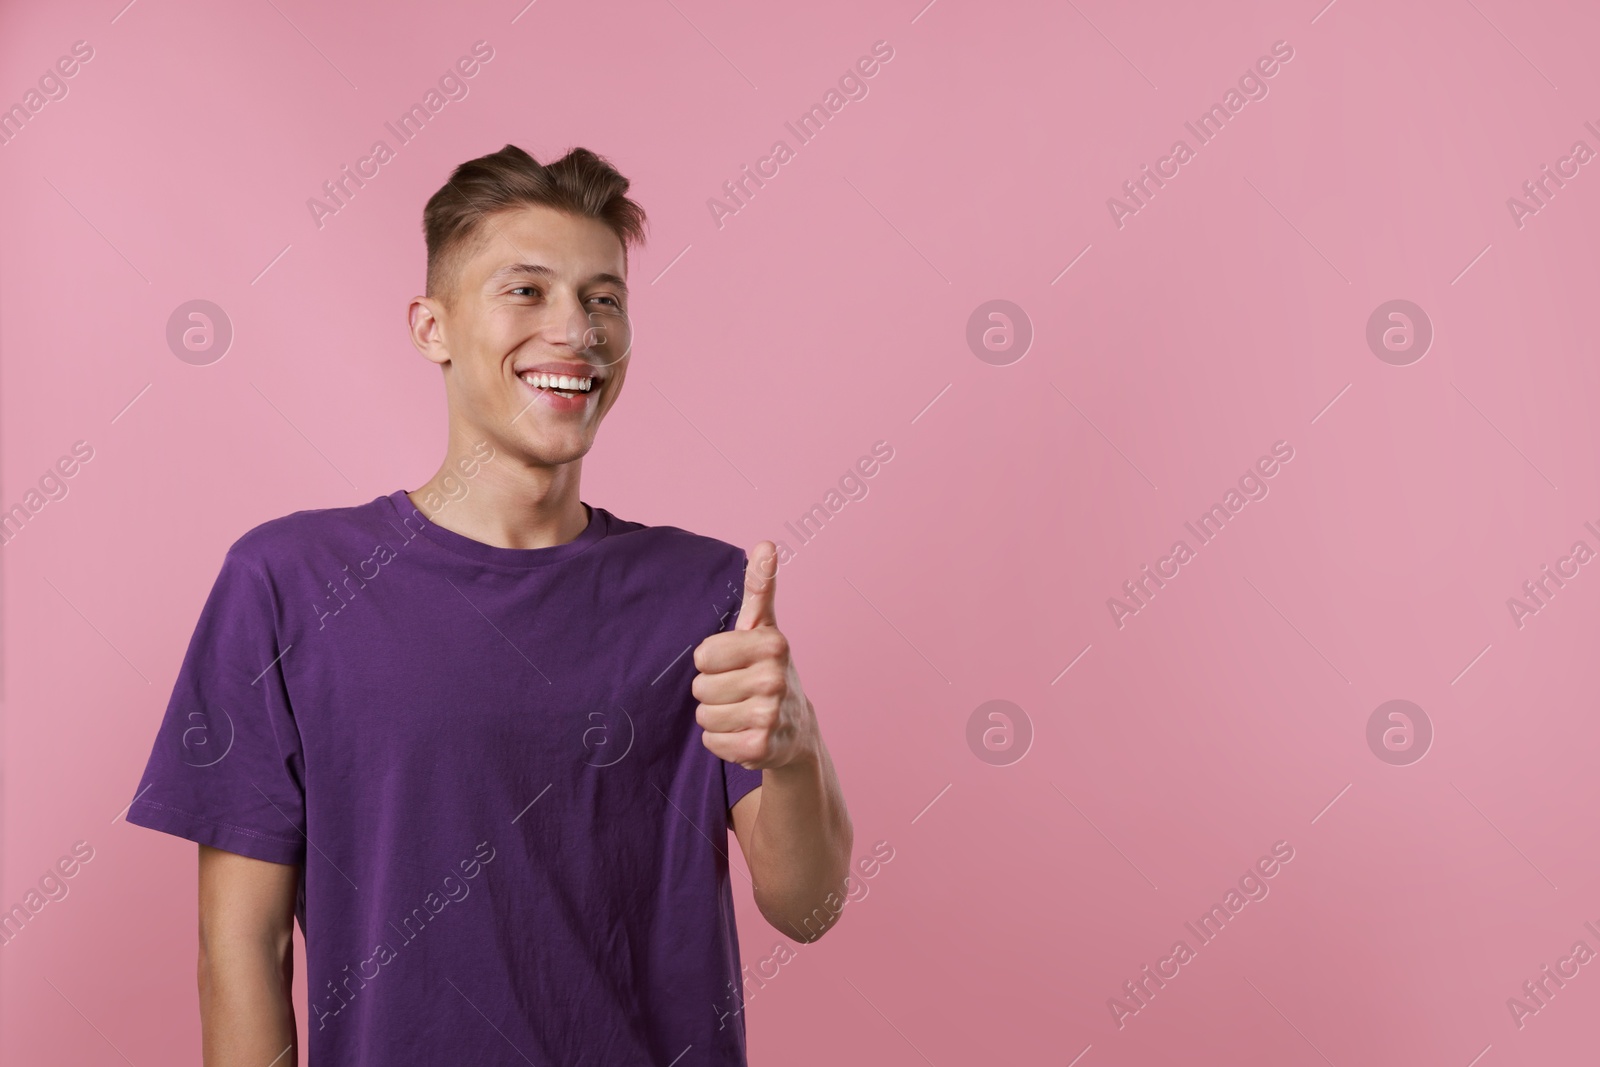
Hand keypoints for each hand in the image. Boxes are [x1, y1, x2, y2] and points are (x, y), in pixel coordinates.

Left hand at [692, 541, 815, 770]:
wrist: (796, 730)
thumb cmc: (768, 671)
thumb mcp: (763, 628)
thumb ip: (760, 587)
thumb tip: (766, 543)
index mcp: (773, 644)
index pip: (703, 656)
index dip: (712, 662)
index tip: (736, 664)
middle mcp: (775, 678)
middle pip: (700, 688)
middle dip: (713, 692)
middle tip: (740, 692)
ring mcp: (771, 715)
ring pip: (704, 717)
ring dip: (717, 718)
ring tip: (742, 713)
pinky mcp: (761, 747)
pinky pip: (712, 742)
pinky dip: (721, 742)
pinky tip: (744, 734)